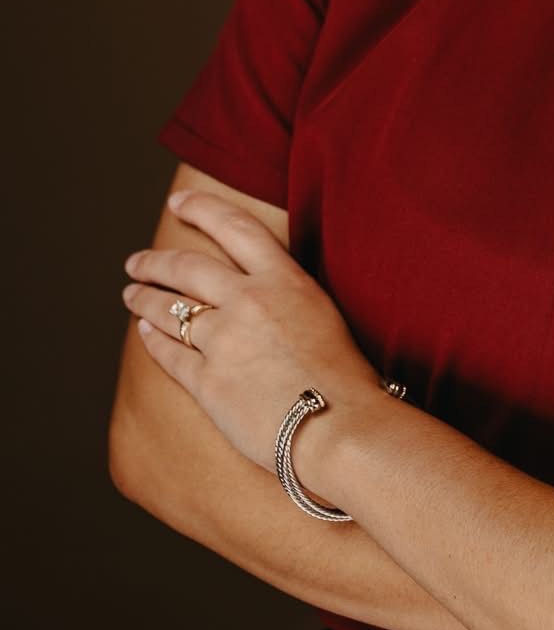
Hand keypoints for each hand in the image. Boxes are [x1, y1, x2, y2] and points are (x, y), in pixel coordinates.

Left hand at [121, 188, 381, 479]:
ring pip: (169, 310)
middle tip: (136, 262)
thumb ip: (285, 292)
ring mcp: (224, 341)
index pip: (233, 226)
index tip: (178, 202)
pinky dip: (152, 340)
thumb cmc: (345, 376)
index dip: (201, 209)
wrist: (339, 426)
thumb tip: (258, 286)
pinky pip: (169, 354)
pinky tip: (144, 333)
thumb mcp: (320, 311)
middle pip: (187, 267)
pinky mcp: (207, 382)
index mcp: (283, 279)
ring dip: (144, 299)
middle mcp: (248, 301)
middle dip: (155, 262)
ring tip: (132, 295)